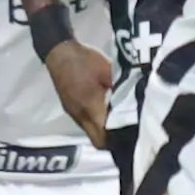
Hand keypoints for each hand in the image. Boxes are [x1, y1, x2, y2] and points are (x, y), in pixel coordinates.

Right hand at [40, 40, 123, 154]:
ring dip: (102, 131)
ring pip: (90, 132)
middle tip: (126, 132)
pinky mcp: (69, 108)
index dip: (117, 141)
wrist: (60, 53)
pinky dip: (95, 122)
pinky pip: (84, 123)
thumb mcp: (108, 72)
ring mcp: (73, 113)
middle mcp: (80, 116)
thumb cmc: (86, 62)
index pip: (103, 137)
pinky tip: (104, 111)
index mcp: (91, 108)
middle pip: (96, 140)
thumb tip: (134, 102)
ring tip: (118, 122)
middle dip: (110, 140)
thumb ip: (120, 89)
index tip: (130, 138)